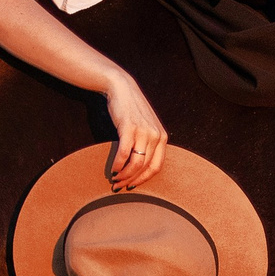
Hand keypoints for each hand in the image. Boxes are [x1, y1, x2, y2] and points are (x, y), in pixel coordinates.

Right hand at [104, 74, 167, 188]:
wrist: (123, 89)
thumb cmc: (132, 110)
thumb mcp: (146, 127)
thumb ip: (147, 143)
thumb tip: (138, 167)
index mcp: (162, 137)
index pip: (156, 167)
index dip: (144, 180)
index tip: (132, 185)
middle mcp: (156, 136)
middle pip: (145, 167)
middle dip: (131, 180)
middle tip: (119, 186)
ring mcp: (143, 132)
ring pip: (136, 163)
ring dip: (124, 175)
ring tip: (114, 179)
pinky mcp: (129, 128)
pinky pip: (124, 153)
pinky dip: (118, 164)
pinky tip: (112, 168)